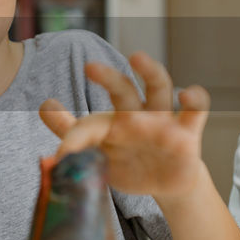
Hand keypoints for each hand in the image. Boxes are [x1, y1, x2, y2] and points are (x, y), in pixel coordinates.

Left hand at [38, 52, 209, 200]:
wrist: (166, 182)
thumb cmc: (129, 160)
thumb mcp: (102, 152)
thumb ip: (73, 131)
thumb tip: (45, 107)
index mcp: (113, 122)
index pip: (91, 124)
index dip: (74, 135)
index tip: (61, 151)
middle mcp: (136, 115)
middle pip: (123, 91)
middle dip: (108, 79)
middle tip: (90, 67)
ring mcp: (162, 121)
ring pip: (159, 88)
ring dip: (150, 72)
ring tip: (137, 57)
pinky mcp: (187, 133)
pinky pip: (194, 111)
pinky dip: (194, 100)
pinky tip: (188, 95)